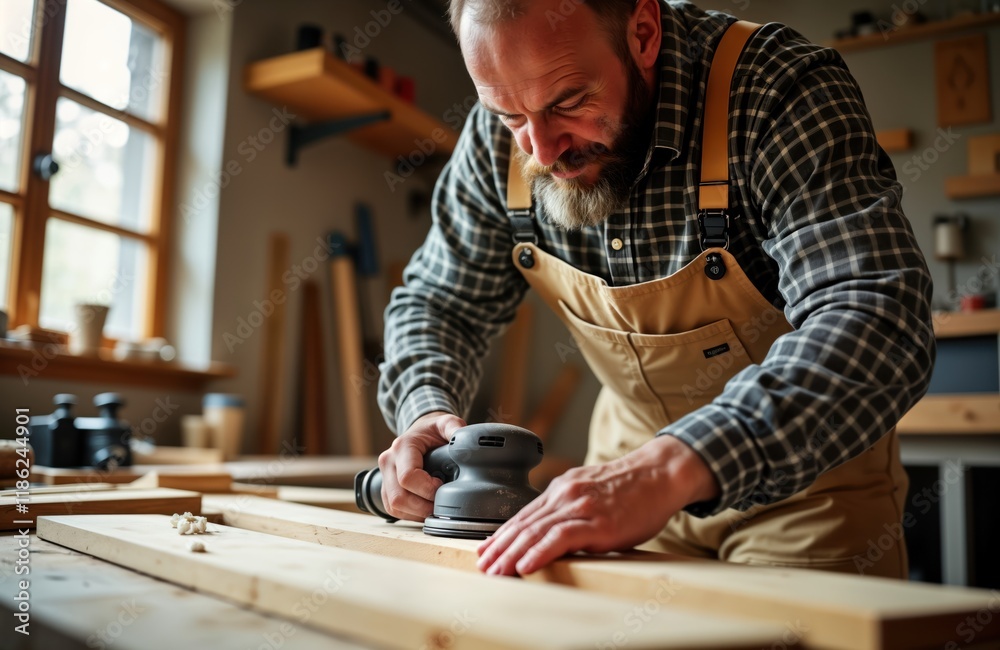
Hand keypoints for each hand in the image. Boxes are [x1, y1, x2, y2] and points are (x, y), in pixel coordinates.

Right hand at [377, 411, 465, 520]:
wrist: (420, 433)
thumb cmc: (432, 431)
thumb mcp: (445, 423)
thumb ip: (454, 427)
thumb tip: (464, 440)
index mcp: (401, 447)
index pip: (408, 477)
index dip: (427, 489)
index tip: (442, 486)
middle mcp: (388, 462)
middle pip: (398, 497)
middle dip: (423, 506)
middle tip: (442, 504)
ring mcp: (384, 477)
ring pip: (394, 506)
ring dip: (417, 513)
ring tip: (436, 507)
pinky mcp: (386, 489)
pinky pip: (393, 510)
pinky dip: (411, 514)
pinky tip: (426, 508)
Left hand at [476, 435, 719, 575]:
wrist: (661, 474)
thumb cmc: (632, 488)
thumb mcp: (593, 491)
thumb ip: (572, 507)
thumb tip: (554, 529)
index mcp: (563, 488)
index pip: (525, 515)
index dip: (503, 535)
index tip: (486, 550)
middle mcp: (566, 494)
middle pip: (524, 524)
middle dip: (500, 547)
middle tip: (483, 566)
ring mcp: (581, 507)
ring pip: (536, 531)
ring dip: (512, 554)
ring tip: (496, 571)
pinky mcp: (598, 522)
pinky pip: (561, 538)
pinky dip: (539, 552)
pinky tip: (525, 565)